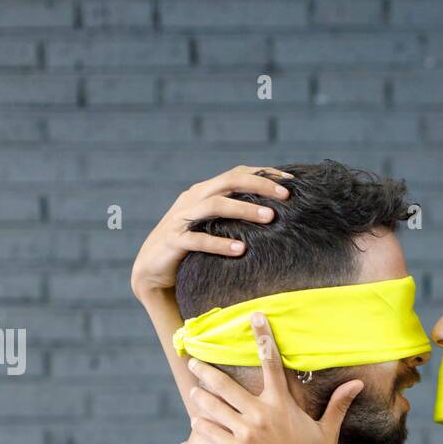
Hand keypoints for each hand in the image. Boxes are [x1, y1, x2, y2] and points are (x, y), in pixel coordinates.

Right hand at [130, 165, 293, 304]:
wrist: (152, 270)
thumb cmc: (191, 249)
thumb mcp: (214, 226)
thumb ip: (235, 216)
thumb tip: (274, 215)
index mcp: (204, 191)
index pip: (237, 174)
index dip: (263, 174)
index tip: (291, 182)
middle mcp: (193, 198)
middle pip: (229, 181)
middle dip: (259, 185)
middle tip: (286, 195)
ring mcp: (181, 218)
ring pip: (215, 205)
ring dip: (244, 209)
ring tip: (270, 218)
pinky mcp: (173, 241)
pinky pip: (198, 240)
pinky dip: (220, 243)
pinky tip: (240, 250)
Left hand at [188, 316, 364, 443]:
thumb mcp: (328, 432)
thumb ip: (337, 405)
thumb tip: (357, 383)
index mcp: (283, 406)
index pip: (272, 362)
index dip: (263, 336)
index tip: (253, 317)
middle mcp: (262, 415)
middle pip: (226, 384)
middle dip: (206, 370)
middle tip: (193, 360)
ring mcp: (246, 434)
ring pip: (213, 406)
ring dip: (201, 396)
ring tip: (194, 390)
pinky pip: (210, 431)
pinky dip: (202, 422)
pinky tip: (197, 416)